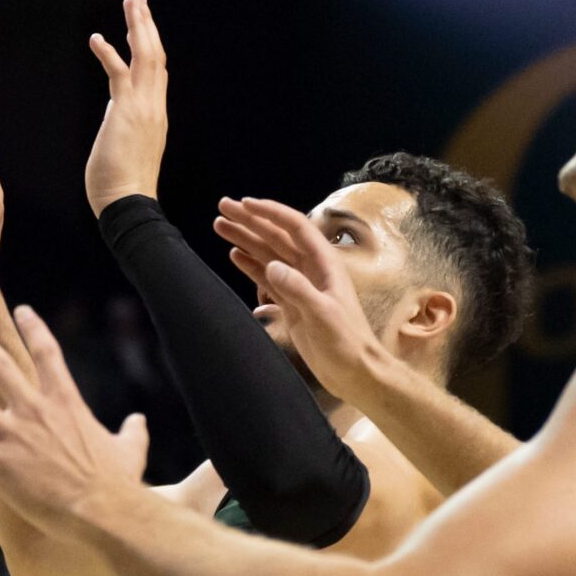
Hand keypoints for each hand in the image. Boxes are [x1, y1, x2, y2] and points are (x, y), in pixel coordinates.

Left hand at [0, 308, 151, 526]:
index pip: (47, 352)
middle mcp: (34, 409)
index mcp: (65, 401)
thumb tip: (139, 421)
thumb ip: (133, 432)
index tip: (22, 310)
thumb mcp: (130, 450)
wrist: (103, 510)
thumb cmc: (118, 482)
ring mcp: (13, 435)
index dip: (33, 327)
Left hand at [85, 0, 167, 212]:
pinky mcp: (127, 111)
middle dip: (147, 22)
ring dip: (138, 24)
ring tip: (132, 0)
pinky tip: (97, 37)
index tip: (143, 24)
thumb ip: (125, 126)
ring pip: (146, 55)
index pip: (156, 70)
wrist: (128, 204)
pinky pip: (119, 73)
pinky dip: (109, 52)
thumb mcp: (128, 146)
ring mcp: (144, 107)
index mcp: (155, 113)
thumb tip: (117, 117)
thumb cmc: (124, 185)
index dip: (150, 44)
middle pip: (155, 53)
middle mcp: (154, 105)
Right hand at [213, 196, 386, 399]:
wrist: (354, 372)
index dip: (270, 212)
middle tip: (223, 207)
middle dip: (250, 220)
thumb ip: (297, 288)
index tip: (244, 203)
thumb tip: (271, 266)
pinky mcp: (290, 302)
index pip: (295, 227)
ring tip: (220, 225)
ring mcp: (298, 284)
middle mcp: (310, 268)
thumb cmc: (346, 342)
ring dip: (245, 239)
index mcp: (324, 263)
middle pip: (276, 236)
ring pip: (268, 254)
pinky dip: (250, 265)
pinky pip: (266, 277)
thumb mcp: (323, 314)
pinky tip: (234, 255)